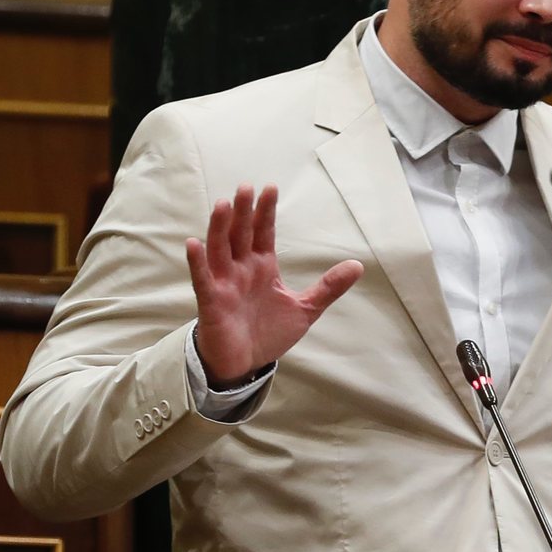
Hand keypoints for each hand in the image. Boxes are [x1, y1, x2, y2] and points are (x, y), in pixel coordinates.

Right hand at [185, 183, 363, 384]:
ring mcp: (224, 284)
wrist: (246, 364)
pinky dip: (197, 262)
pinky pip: (202, 279)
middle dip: (243, 211)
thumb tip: (358, 265)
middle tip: (246, 187)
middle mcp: (241, 270)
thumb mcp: (306, 309)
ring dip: (219, 228)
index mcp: (262, 267)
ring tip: (222, 205)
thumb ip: (329, 287)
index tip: (270, 188)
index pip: (262, 233)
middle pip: (240, 234)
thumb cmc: (268, 333)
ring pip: (220, 249)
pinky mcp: (211, 302)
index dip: (265, 212)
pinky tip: (194, 243)